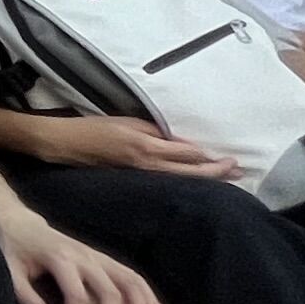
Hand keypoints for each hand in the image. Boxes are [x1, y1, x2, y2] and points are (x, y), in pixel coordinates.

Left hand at [0, 211, 161, 303]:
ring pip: (129, 280)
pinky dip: (146, 293)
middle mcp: (84, 256)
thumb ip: (25, 295)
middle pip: (109, 289)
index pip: (76, 294)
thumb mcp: (10, 270)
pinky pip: (131, 274)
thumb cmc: (15, 250)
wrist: (22, 223)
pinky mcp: (104, 258)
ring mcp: (97, 255)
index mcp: (60, 259)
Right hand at [35, 112, 240, 177]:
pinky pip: (167, 181)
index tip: (230, 158)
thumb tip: (179, 142)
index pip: (188, 155)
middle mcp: (148, 165)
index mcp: (147, 148)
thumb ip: (155, 132)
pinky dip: (186, 181)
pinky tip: (195, 181)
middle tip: (238, 170)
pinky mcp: (135, 179)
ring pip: (182, 180)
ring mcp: (142, 175)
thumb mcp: (128, 122)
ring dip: (206, 179)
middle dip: (216, 172)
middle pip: (190, 173)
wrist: (67, 144)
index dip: (211, 158)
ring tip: (226, 178)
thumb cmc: (95, 128)